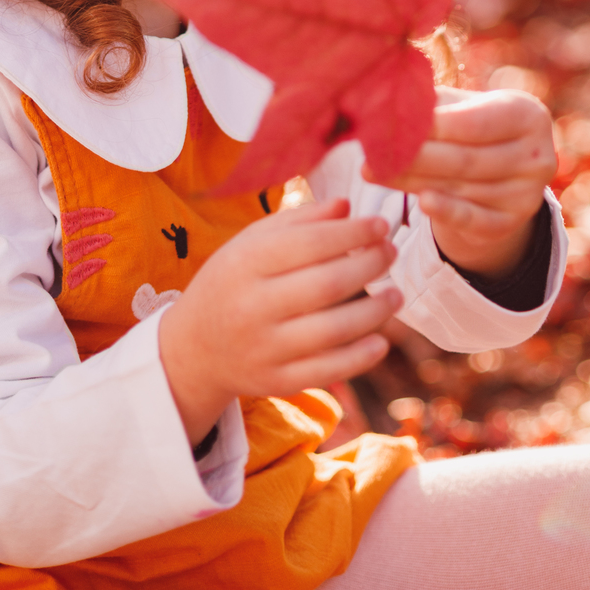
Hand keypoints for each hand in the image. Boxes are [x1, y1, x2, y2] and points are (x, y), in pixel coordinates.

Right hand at [157, 198, 400, 446]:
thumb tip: (346, 206)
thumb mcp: (251, 243)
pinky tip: (381, 341)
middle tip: (391, 253)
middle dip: (369, 265)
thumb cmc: (232, 281)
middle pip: (325, 285)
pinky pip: (326, 372)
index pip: (309, 243)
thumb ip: (298, 221)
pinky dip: (359, 358)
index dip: (352, 232)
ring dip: (373, 312)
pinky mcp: (276, 382)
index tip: (381, 224)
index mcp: (245, 263)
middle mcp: (252, 306)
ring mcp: (264, 348)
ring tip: (396, 294)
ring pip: (331, 331)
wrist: (194, 347)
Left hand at [365, 86, 555, 278]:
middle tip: (374, 152)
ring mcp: (528, 193)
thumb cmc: (474, 126)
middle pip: (466, 158)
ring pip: (461, 188)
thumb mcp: (463, 107)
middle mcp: (537, 155)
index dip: (434, 126)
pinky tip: (419, 201)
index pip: (475, 123)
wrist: (502, 172)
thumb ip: (435, 103)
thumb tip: (388, 95)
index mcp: (528, 114)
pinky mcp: (512, 223)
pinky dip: (446, 211)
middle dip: (415, 156)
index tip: (394, 124)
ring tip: (373, 172)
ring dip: (413, 181)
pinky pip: (474, 219)